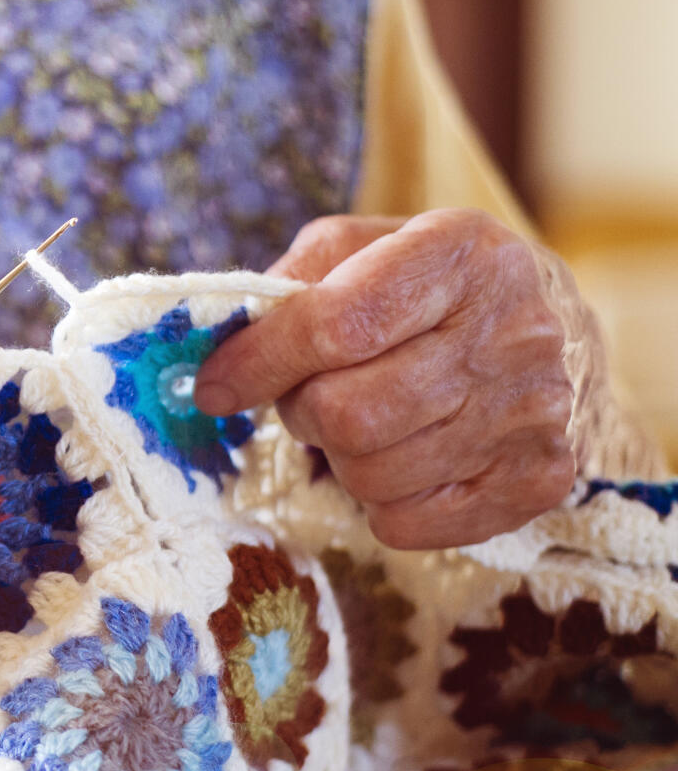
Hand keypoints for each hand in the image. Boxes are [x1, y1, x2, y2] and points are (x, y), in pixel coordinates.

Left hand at [194, 210, 575, 548]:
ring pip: (370, 475)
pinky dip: (381, 501)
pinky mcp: (538, 480)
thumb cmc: (432, 287)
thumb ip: (295, 278)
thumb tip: (228, 345)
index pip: (337, 325)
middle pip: (347, 415)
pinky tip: (404, 458)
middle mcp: (512, 332)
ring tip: (366, 421)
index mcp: (462, 257)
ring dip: (341, 457)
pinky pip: (407, 523)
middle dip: (303, 411)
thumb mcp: (367, 247)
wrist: (557, 333)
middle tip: (313, 396)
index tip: (213, 387)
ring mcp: (533, 413)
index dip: (259, 363)